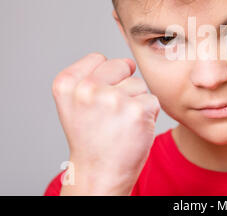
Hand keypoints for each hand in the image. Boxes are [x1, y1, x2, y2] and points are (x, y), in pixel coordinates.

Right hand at [51, 53, 159, 194]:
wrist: (99, 174)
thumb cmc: (92, 138)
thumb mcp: (75, 102)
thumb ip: (90, 75)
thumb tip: (129, 61)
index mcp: (67, 84)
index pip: (99, 58)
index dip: (104, 79)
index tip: (96, 102)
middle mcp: (87, 89)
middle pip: (122, 65)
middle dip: (122, 86)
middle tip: (110, 114)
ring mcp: (113, 99)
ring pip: (139, 84)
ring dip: (135, 102)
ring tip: (120, 124)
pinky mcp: (138, 110)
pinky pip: (152, 100)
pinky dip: (148, 114)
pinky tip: (133, 130)